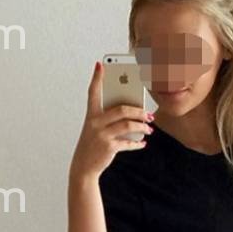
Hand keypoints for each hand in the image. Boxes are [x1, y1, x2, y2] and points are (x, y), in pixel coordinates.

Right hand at [69, 62, 153, 181]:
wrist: (83, 167)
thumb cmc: (92, 145)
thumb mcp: (96, 129)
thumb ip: (110, 119)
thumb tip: (133, 113)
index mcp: (91, 115)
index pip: (92, 93)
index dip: (96, 78)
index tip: (100, 65)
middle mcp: (95, 123)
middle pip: (121, 109)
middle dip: (138, 111)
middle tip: (149, 114)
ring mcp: (102, 135)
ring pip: (128, 125)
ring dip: (142, 126)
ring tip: (149, 128)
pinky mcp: (109, 147)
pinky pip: (128, 142)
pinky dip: (138, 143)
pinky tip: (143, 142)